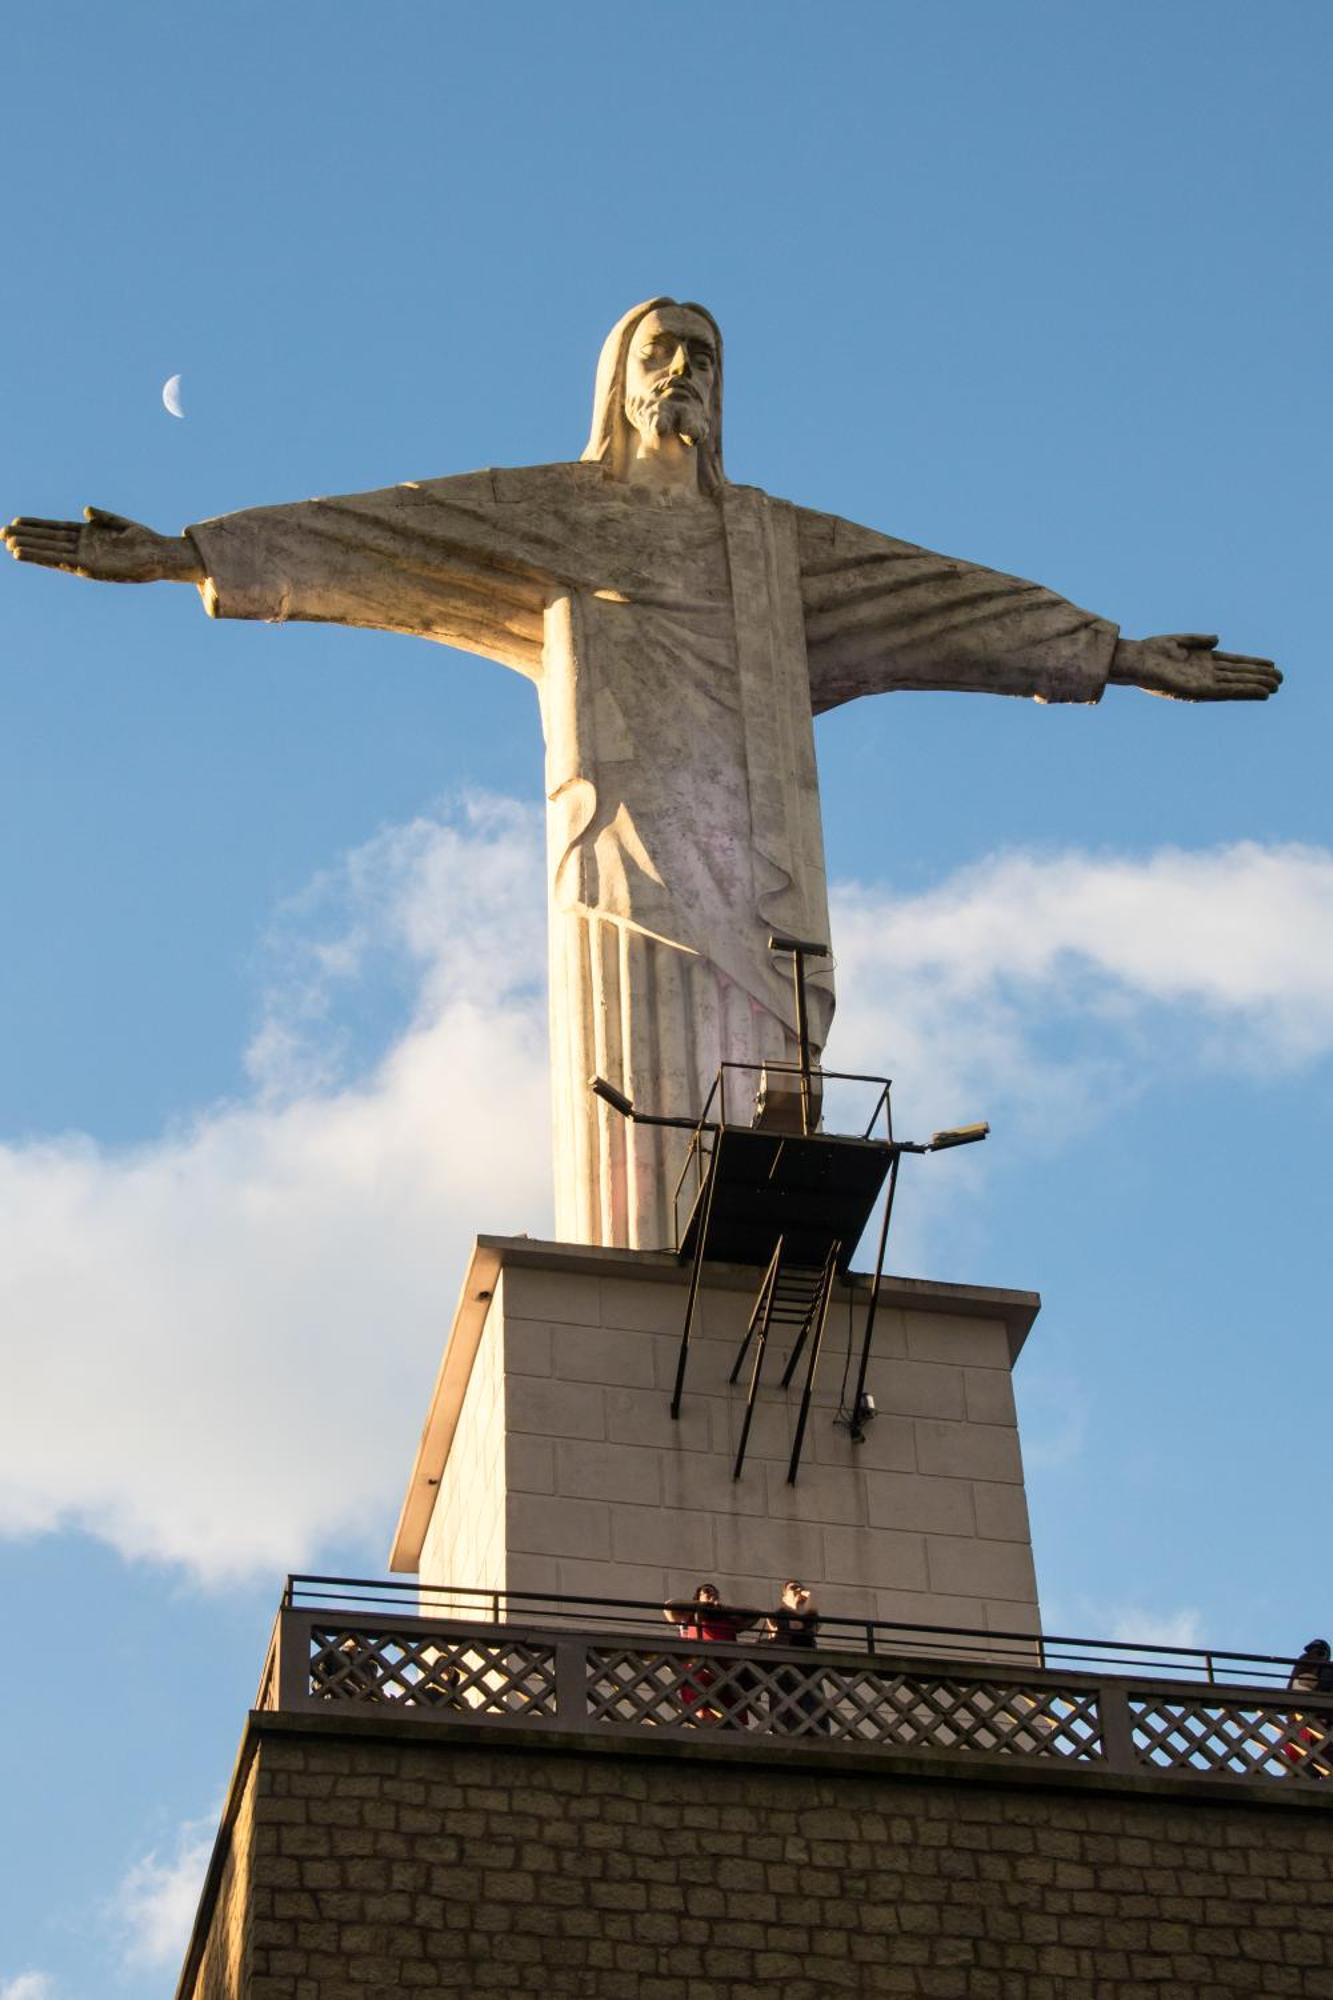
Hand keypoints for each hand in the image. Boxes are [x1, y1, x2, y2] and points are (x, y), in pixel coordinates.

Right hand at [2, 506, 201, 582]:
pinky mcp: (89, 568)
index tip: (16, 521)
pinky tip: (29, 555)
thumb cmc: (144, 541)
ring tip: (8, 545)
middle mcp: (83, 548)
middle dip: (27, 537)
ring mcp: (85, 558)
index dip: (37, 526)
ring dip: (30, 549)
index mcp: (88, 535)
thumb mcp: (121, 524)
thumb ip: (103, 517)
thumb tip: (85, 510)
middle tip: (2, 533)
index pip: (56, 529)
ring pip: (50, 552)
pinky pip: (61, 562)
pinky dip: (44, 558)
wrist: (161, 556)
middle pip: (48, 540)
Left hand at [1112, 632, 1280, 702]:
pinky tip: (1258, 692)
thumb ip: (1199, 640)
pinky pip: (1225, 691)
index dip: (1252, 664)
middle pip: (1238, 675)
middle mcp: (1205, 673)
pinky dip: (1242, 691)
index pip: (1234, 663)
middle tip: (1281, 678)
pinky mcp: (1197, 690)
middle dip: (1259, 676)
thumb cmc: (1152, 651)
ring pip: (1236, 685)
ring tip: (1276, 686)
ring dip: (1255, 686)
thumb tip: (1218, 639)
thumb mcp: (1179, 641)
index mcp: (1203, 661)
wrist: (1135, 661)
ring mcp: (1203, 682)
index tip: (1271, 664)